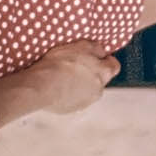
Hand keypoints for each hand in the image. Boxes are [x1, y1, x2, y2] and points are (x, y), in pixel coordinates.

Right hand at [0, 41, 120, 119]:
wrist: (42, 86)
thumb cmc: (60, 64)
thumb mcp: (81, 46)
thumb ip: (96, 49)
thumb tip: (102, 52)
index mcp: (104, 72)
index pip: (114, 66)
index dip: (106, 60)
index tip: (98, 58)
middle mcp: (99, 89)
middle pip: (101, 79)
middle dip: (93, 73)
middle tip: (78, 66)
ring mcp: (86, 102)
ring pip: (87, 91)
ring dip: (81, 85)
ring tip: (65, 77)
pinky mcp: (72, 109)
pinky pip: (75, 100)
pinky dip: (70, 94)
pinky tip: (59, 87)